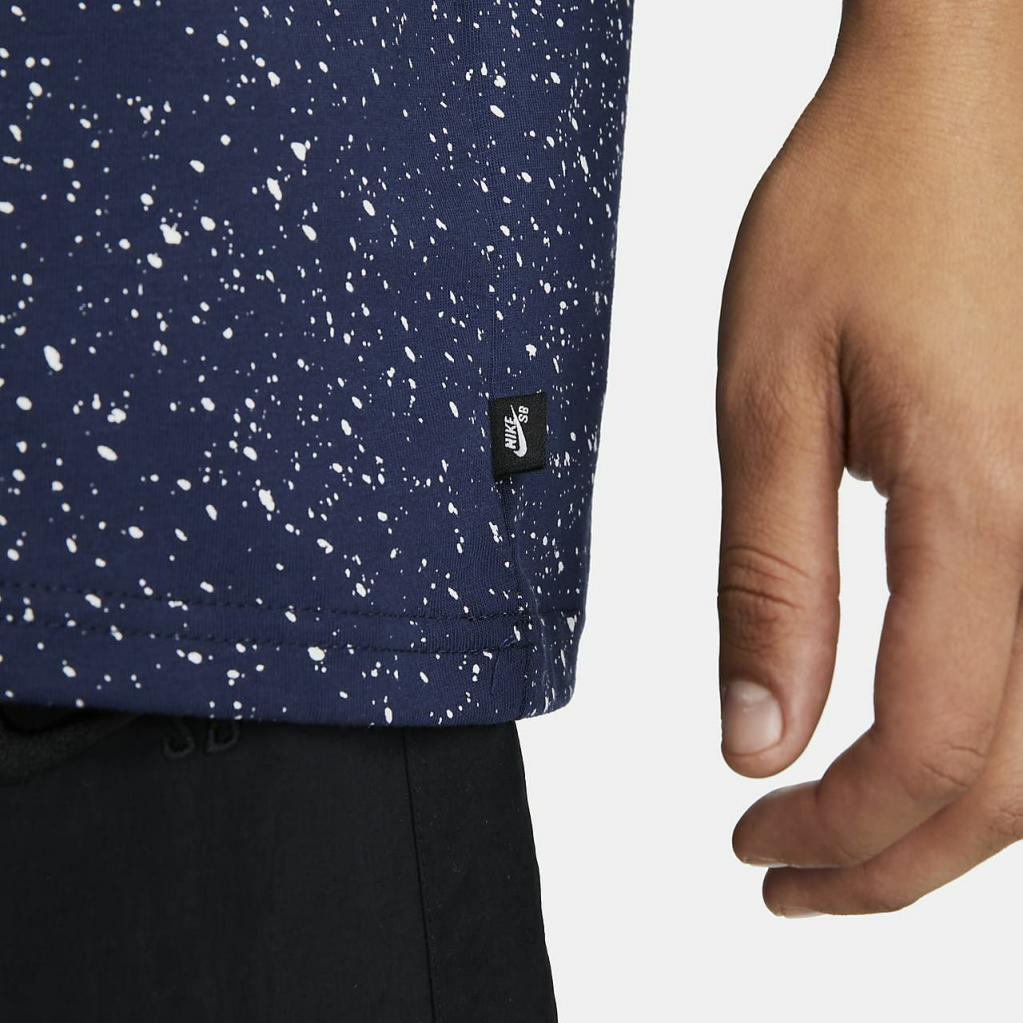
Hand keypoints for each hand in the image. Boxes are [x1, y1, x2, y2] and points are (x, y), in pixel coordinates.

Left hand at [717, 1, 1022, 915]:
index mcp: (986, 506)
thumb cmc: (864, 210)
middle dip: (893, 861)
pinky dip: (1000, 748)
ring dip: (953, 823)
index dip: (837, 830)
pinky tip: (932, 749)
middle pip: (1015, 785)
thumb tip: (757, 733)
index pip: (931, 750)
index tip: (751, 841)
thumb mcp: (767, 394)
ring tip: (846, 839)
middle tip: (788, 876)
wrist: (964, 96)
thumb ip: (769, 578)